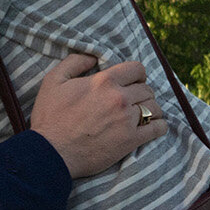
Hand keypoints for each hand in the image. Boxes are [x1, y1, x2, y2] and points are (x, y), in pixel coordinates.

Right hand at [28, 54, 166, 177]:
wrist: (51, 153)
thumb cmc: (50, 117)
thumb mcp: (53, 81)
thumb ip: (74, 62)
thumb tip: (93, 57)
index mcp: (104, 81)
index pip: (137, 69)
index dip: (136, 74)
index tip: (132, 81)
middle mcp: (120, 98)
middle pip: (147, 88)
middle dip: (142, 92)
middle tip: (134, 100)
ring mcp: (127, 120)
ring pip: (154, 107)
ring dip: (151, 109)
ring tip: (143, 114)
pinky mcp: (131, 141)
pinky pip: (158, 129)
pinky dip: (159, 126)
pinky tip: (153, 127)